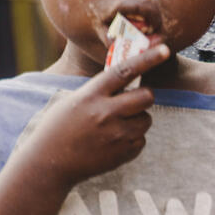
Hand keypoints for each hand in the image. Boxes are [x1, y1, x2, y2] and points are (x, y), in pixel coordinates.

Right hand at [13, 44, 169, 190]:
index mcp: (91, 95)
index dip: (147, 59)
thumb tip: (129, 77)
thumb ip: (100, 90)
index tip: (165, 50)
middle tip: (132, 101)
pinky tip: (112, 142)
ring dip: (137, 120)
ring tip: (115, 126)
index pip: (124, 71)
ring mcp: (115, 135)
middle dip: (144, 97)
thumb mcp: (74, 100)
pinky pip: (141, 140)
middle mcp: (105, 113)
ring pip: (146, 119)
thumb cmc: (59, 128)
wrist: (48, 164)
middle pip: (146, 96)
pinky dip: (132, 140)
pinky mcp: (122, 154)